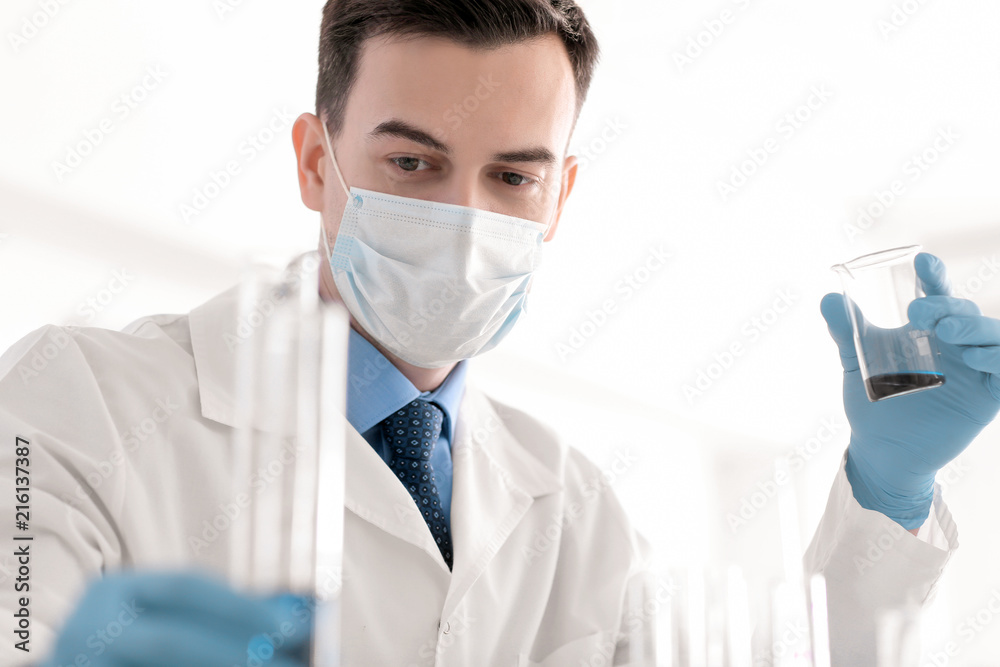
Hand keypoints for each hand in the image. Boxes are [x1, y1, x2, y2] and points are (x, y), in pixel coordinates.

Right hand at [40, 569, 312, 666]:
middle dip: (235, 650)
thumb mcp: (158, 615)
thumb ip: (214, 615)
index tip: (291, 623)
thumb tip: (289, 618)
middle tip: (287, 660)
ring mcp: (85, 666)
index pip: (184, 586)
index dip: (241, 605)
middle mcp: (91, 628)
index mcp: (111, 591)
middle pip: (172, 639)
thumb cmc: (130, 642)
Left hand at [821, 252, 999, 528]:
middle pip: (965, 312)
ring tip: (948, 332)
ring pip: (993, 336)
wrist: (880, 448)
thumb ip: (845, 330)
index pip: (938, 293)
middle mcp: (956, 344)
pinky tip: (975, 358)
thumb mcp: (855, 360)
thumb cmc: (871, 401)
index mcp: (928, 328)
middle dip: (947, 306)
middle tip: (918, 313)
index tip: (922, 261)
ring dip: (976, 328)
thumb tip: (828, 298)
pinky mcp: (986, 397)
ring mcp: (974, 369)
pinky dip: (996, 359)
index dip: (935, 275)